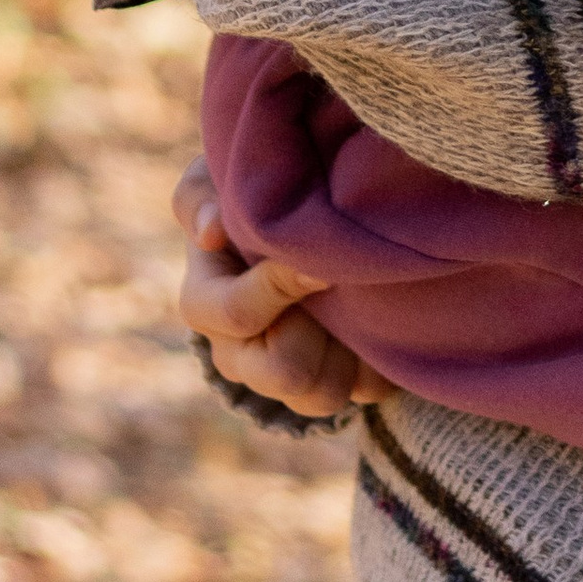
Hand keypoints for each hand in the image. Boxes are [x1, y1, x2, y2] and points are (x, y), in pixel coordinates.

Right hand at [172, 154, 393, 420]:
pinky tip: (379, 316)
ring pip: (324, 396)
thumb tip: (211, 232)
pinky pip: (368, 390)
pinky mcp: (338, 385)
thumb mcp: (218, 185)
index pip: (236, 315)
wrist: (302, 227)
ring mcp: (287, 378)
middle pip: (283, 375)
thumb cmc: (251, 203)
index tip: (319, 257)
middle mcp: (239, 355)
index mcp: (206, 304)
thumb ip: (201, 196)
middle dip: (319, 329)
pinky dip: (382, 357)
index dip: (279, 288)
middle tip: (339, 281)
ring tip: (359, 296)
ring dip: (350, 346)